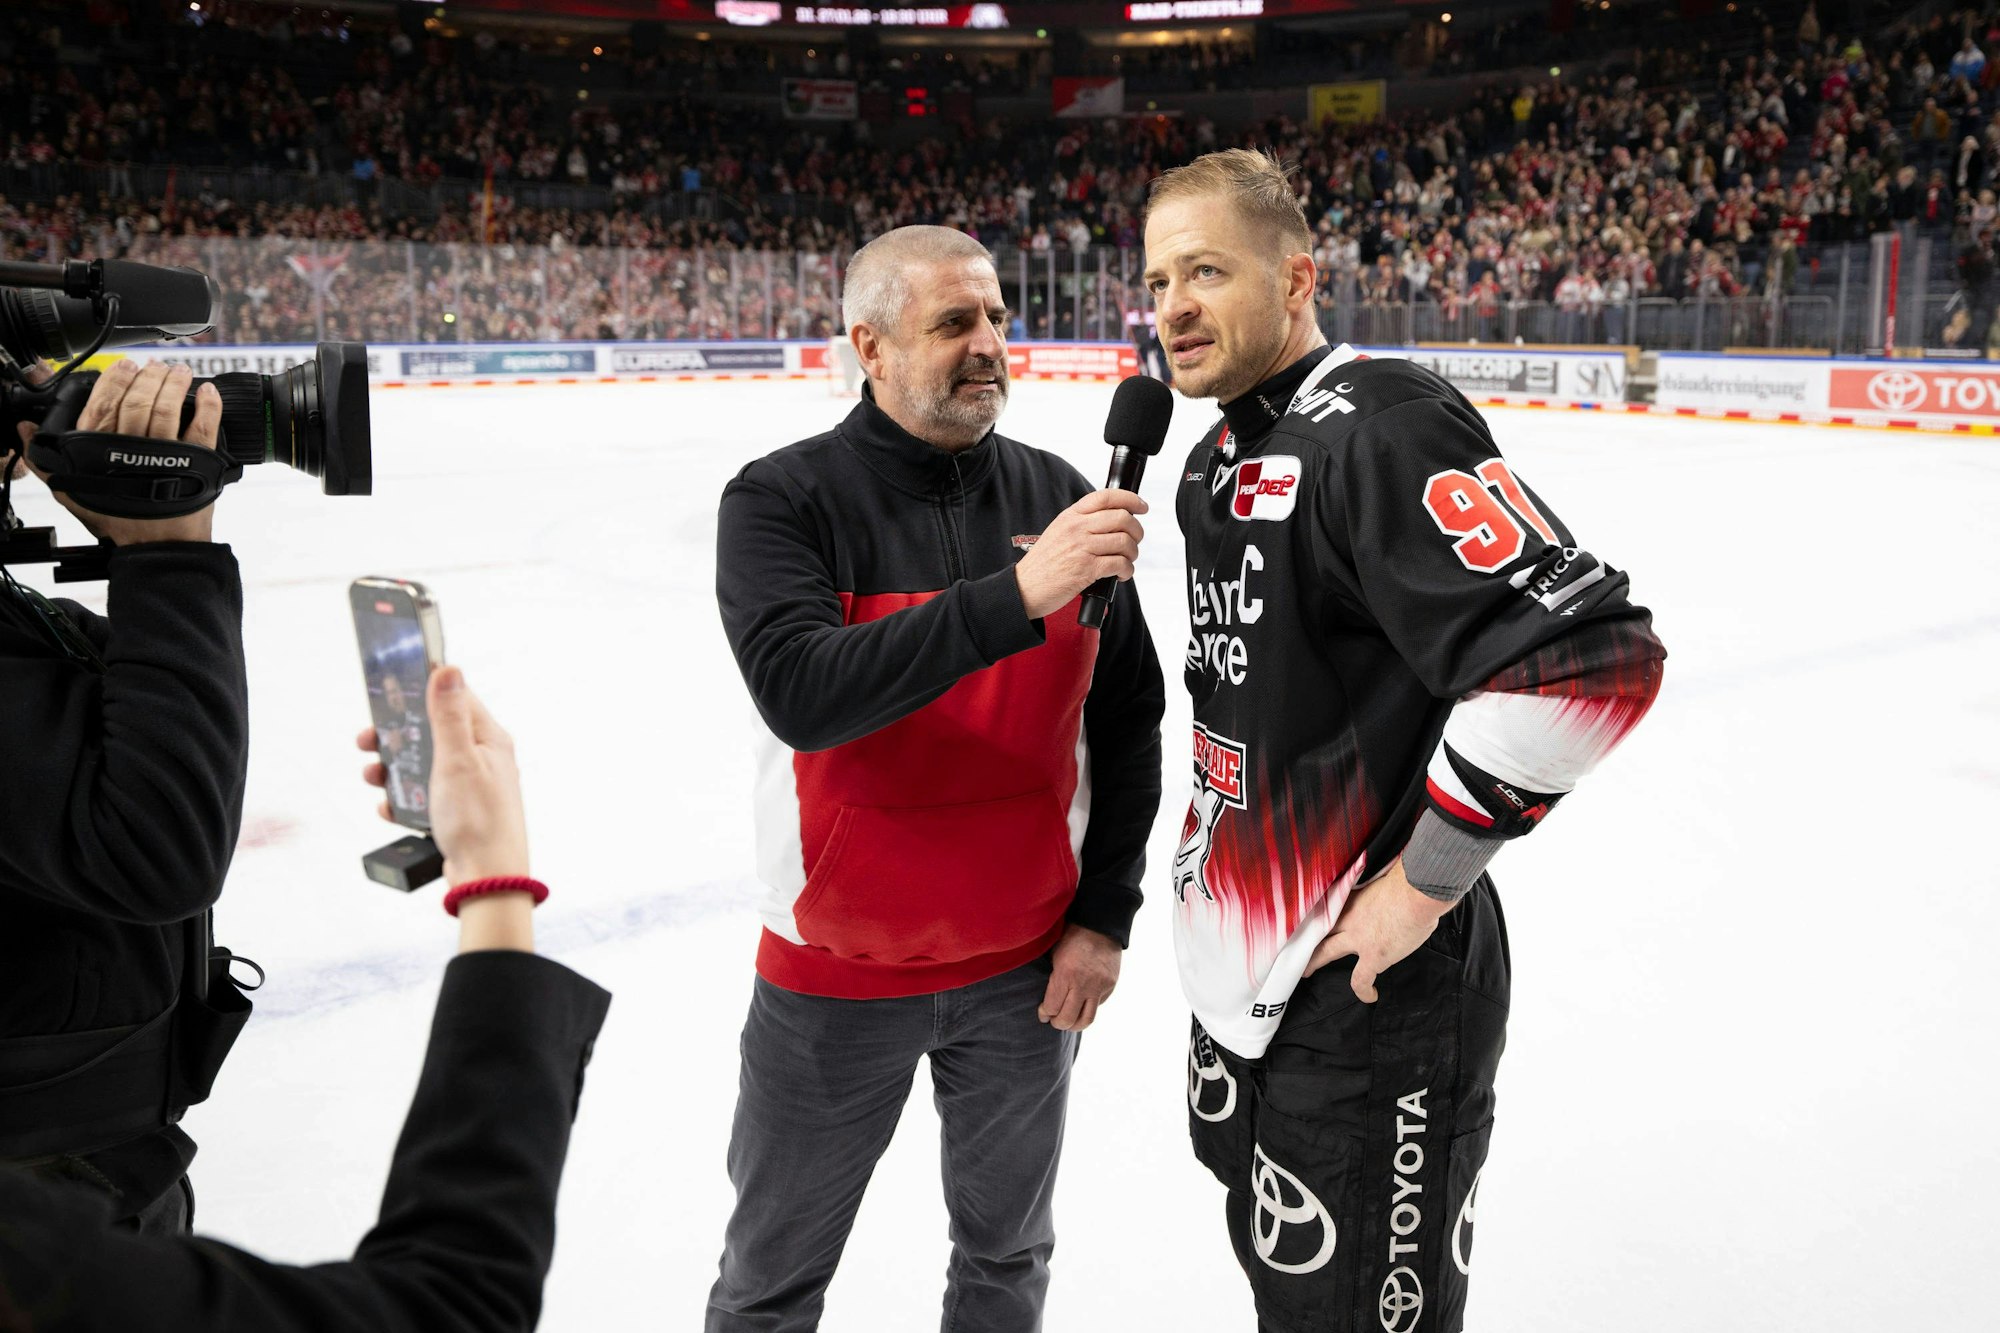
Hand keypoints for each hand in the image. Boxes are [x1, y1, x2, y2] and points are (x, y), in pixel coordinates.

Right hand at [18, 359, 222, 545]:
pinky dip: (208, 406)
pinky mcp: (196, 462)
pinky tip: (208, 392)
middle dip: (148, 376)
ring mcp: (166, 454)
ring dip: (174, 384)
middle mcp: (130, 448)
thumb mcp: (72, 492)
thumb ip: (46, 460)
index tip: (126, 366)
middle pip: (137, 400)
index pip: (103, 403)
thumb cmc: (117, 519)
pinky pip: (203, 427)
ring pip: (167, 408)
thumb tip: (24, 430)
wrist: (157, 547)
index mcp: (100, 450)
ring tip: (180, 372)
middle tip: (156, 366)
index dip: (116, 379)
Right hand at [359, 666, 528, 885]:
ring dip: (395, 770)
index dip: (421, 693)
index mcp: (489, 739)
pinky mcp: (457, 811)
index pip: (455, 699)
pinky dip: (404, 800)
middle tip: (367, 742)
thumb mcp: (458, 761)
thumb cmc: (478, 820)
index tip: (390, 694)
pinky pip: (424, 797)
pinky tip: (390, 808)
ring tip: (373, 777)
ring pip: (423, 766)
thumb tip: (449, 669)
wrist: (486, 879)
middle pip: (432, 733)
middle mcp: (482, 759)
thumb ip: (449, 717)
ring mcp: (469, 786)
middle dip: (397, 736)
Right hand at [1014, 489, 1147, 620]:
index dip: (1130, 499)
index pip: (1106, 497)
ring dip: (1133, 553)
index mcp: (1071, 516)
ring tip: (1126, 561)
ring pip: (1125, 541)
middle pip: (1122, 518)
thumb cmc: (1044, 564)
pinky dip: (1127, 570)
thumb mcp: (1058, 532)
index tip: (1142, 506)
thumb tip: (1114, 521)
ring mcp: (1081, 548)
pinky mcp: (1086, 569)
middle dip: (1136, 531)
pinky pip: (1119, 563)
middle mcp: (1077, 528)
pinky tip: (1120, 574)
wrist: (1025, 588)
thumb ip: (1082, 523)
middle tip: (1134, 542)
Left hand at [1038, 923, 1120, 1031]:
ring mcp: (1100, 986)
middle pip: (1068, 1019)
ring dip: (1075, 1025)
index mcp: (1065, 974)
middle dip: (1057, 1023)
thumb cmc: (1071, 936)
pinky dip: (1087, 1008)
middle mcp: (1084, 984)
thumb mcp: (1054, 954)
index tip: (1042, 1013)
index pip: (1052, 1008)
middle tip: (1053, 1019)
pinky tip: (1081, 1004)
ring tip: (1068, 1021)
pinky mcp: (1110, 986)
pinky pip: (1098, 1006)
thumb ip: (1052, 980)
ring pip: (1087, 1020)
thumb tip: (1047, 1003)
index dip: (1044, 1013)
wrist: (1099, 923)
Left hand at [1301, 861, 1456, 1003]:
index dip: (1318, 912)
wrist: (1417, 891)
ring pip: (1326, 952)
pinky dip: (1363, 990)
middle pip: (1318, 928)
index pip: (1328, 905)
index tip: (1309, 915)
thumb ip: (1379, 886)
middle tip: (1293, 943)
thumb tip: (1390, 885)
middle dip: (1305, 935)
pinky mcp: (1373, 957)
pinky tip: (1368, 996)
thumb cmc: (1409, 880)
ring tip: (1306, 971)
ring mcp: (1358, 939)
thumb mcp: (1385, 877)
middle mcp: (1349, 917)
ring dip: (1314, 962)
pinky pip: (1361, 979)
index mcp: (1352, 897)